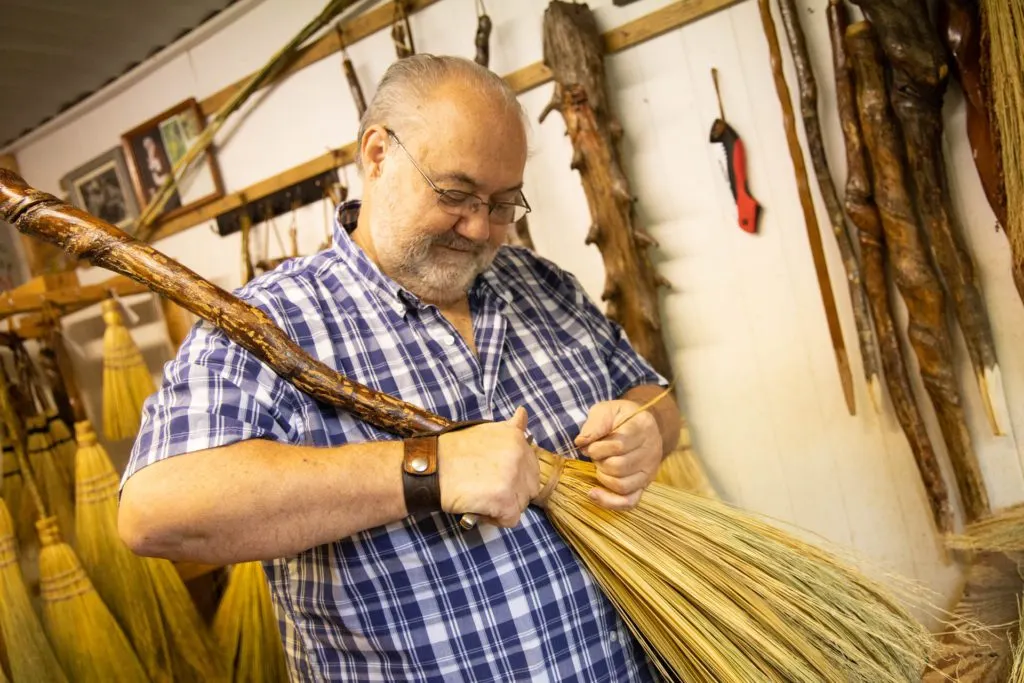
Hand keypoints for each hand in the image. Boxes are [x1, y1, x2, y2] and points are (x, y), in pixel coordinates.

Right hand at [438, 407, 538, 526]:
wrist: (431, 467)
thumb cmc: (453, 451)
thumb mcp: (485, 431)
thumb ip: (509, 429)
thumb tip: (523, 414)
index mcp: (516, 438)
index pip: (531, 467)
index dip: (515, 476)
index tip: (495, 475)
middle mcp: (519, 455)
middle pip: (530, 488)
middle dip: (513, 492)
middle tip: (487, 487)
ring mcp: (513, 478)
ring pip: (521, 504)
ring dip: (503, 505)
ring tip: (480, 495)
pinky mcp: (504, 500)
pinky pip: (511, 519)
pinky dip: (495, 519)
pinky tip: (479, 507)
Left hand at [574, 400, 661, 509]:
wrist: (636, 425)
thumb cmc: (618, 418)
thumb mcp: (605, 410)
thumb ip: (594, 423)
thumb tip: (582, 442)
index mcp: (643, 426)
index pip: (619, 444)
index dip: (598, 447)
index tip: (590, 443)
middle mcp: (652, 450)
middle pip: (619, 466)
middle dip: (599, 461)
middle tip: (595, 453)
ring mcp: (650, 470)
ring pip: (622, 485)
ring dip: (602, 476)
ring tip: (600, 465)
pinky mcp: (644, 485)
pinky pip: (629, 502)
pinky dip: (609, 502)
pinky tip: (593, 494)